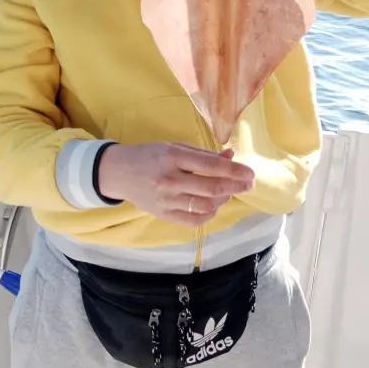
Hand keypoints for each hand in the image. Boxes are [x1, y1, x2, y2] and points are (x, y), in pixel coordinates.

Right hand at [96, 142, 253, 226]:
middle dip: (236, 186)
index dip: (235, 171)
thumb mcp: (175, 148)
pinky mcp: (163, 215)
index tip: (250, 173)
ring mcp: (166, 200)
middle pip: (212, 188)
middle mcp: (170, 179)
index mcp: (173, 157)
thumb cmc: (150, 156)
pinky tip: (214, 206)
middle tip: (249, 184)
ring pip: (205, 205)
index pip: (211, 166)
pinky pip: (194, 219)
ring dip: (223, 199)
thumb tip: (231, 157)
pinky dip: (209, 213)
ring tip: (228, 192)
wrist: (118, 172)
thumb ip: (203, 154)